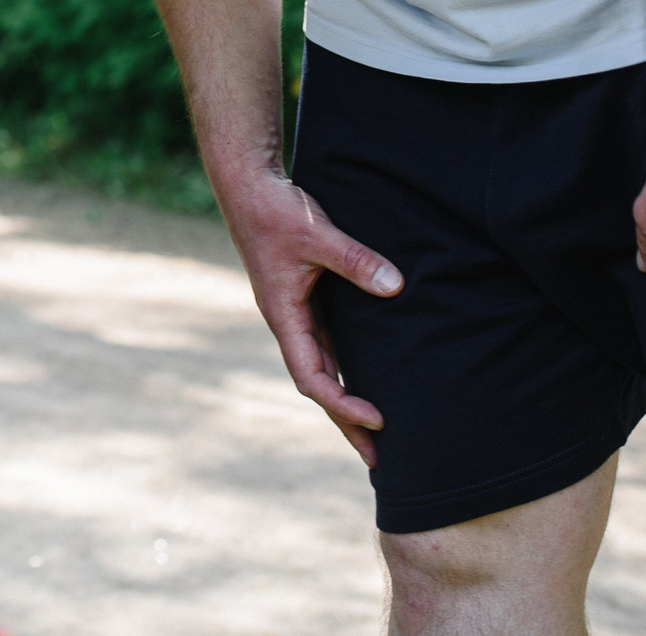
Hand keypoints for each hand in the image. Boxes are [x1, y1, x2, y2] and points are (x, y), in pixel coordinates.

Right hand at [218, 165, 402, 466]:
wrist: (249, 185)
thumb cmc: (276, 210)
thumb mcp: (317, 234)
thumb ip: (356, 260)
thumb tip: (396, 286)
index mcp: (283, 316)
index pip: (312, 378)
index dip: (344, 405)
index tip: (379, 421)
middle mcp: (288, 321)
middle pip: (318, 385)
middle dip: (346, 421)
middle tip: (379, 461)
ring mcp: (295, 310)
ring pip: (322, 366)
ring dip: (346, 397)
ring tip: (376, 429)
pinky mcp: (304, 295)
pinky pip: (326, 342)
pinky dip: (345, 365)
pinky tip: (366, 373)